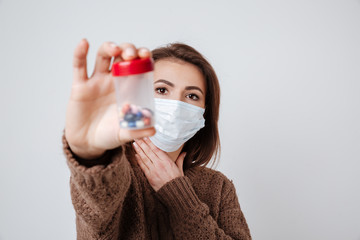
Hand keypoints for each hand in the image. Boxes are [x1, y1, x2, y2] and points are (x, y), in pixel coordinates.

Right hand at [65, 39, 154, 158]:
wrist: (87, 142)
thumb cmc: (108, 134)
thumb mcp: (125, 134)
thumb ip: (138, 131)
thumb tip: (153, 129)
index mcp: (127, 88)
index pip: (137, 66)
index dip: (142, 57)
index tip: (147, 55)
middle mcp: (113, 80)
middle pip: (121, 56)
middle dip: (128, 50)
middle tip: (132, 55)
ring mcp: (96, 81)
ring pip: (102, 56)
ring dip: (109, 48)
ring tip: (115, 50)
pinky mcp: (80, 86)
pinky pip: (79, 66)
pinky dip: (80, 53)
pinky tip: (84, 43)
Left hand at [133, 137, 186, 191]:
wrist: (174, 193)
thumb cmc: (177, 180)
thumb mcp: (180, 168)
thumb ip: (180, 159)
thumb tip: (185, 152)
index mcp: (167, 161)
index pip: (157, 149)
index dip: (150, 143)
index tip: (146, 137)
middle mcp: (159, 165)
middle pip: (149, 152)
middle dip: (142, 144)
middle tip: (137, 137)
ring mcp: (153, 171)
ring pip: (144, 158)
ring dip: (139, 150)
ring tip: (134, 144)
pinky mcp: (149, 177)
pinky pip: (143, 167)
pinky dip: (139, 160)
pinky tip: (136, 155)